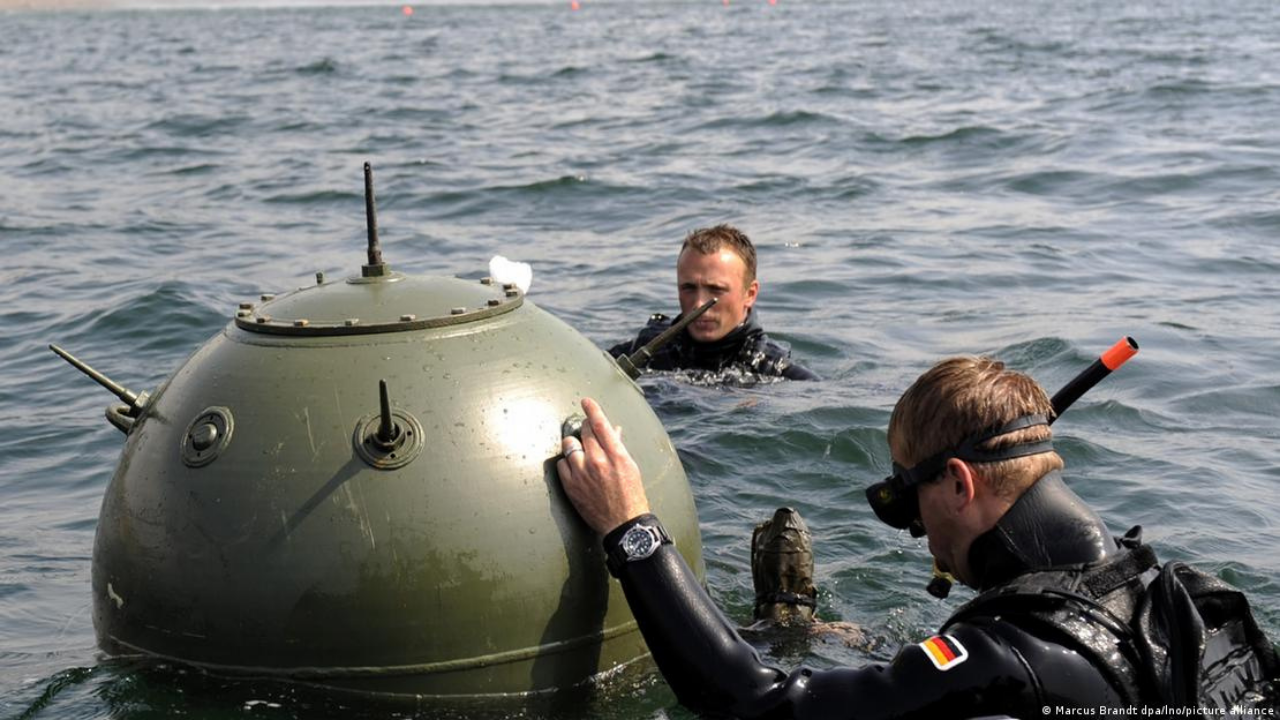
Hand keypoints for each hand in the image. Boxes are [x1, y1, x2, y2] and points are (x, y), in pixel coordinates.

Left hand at [556, 397, 650, 534]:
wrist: (622, 524)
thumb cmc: (631, 495)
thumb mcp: (630, 467)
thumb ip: (618, 446)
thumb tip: (613, 430)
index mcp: (616, 455)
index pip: (600, 424)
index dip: (592, 409)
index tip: (586, 401)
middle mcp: (597, 461)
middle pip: (584, 432)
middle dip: (586, 428)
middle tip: (587, 431)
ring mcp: (581, 473)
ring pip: (569, 445)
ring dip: (575, 445)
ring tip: (581, 452)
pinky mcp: (570, 485)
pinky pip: (561, 464)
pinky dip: (568, 463)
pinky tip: (576, 468)